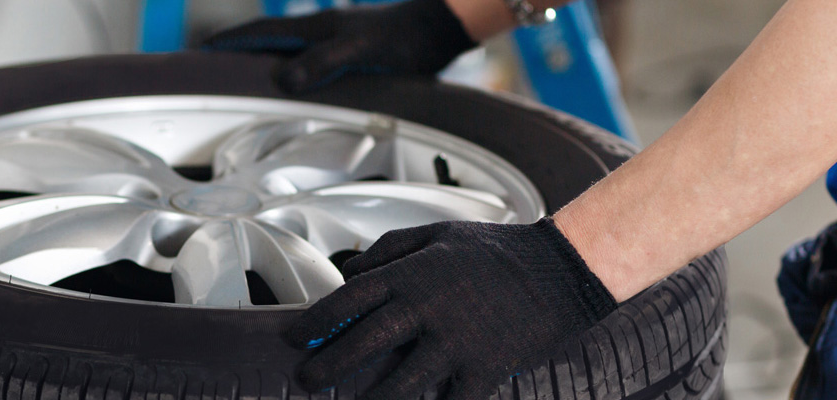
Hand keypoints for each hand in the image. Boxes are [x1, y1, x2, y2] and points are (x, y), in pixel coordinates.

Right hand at [201, 0, 475, 92]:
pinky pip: (304, 64)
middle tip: (207, 65)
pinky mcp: (346, 55)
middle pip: (264, 41)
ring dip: (259, 62)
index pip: (259, 33)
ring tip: (237, 79)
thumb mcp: (359, 51)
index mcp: (313, 29)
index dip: (228, 43)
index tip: (200, 51)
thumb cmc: (402, 40)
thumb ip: (322, 63)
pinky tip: (290, 86)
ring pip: (284, 52)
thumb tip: (283, 80)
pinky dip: (287, 72)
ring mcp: (331, 43)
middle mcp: (317, 33)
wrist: (436, 31)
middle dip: (235, 52)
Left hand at [286, 218, 617, 398]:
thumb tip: (351, 267)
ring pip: (401, 382)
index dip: (316, 320)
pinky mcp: (484, 367)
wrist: (559, 268)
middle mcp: (427, 308)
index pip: (349, 299)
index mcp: (412, 273)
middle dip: (329, 366)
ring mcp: (456, 341)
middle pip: (364, 343)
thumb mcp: (438, 233)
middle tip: (308, 380)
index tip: (294, 337)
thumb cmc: (496, 250)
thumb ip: (390, 247)